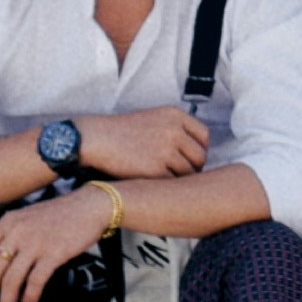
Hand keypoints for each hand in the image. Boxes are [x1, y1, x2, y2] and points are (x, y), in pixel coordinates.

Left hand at [0, 188, 120, 301]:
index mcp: (8, 222)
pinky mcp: (54, 252)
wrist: (91, 206)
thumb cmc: (60, 215)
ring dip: (5, 301)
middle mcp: (17, 231)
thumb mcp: (28, 218)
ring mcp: (36, 241)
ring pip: (12, 278)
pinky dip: (29, 296)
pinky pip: (35, 280)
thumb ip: (11, 235)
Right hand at [74, 107, 214, 181]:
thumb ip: (177, 129)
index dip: (200, 150)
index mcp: (175, 115)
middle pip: (200, 157)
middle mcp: (174, 130)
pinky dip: (166, 186)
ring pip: (189, 173)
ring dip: (179, 179)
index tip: (192, 158)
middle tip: (180, 174)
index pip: (204, 136)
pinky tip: (155, 183)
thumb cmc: (123, 131)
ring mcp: (166, 150)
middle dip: (193, 168)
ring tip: (164, 179)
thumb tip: (199, 152)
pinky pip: (173, 183)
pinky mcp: (156, 169)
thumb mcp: (154, 118)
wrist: (97, 138)